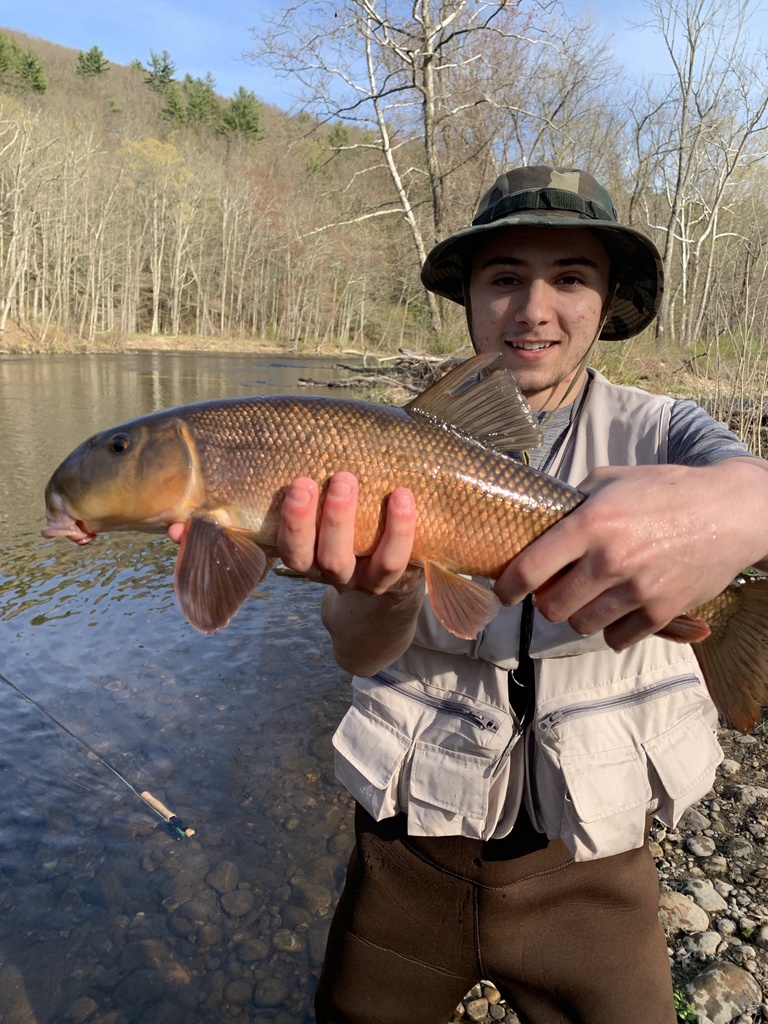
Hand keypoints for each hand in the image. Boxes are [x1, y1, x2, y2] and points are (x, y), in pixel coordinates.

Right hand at [166, 472, 418, 594]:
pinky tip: (402, 495)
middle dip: (297, 521)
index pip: (244, 545)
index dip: (214, 535)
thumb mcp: (298, 518)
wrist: (387, 596)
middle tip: (300, 483)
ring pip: (340, 559)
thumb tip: (175, 520)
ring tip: (345, 479)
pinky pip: (392, 560)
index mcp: (286, 550)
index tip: (198, 514)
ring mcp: (352, 576)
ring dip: (340, 521)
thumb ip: (253, 508)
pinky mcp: (389, 577)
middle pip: (300, 555)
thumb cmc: (339, 530)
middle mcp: (315, 568)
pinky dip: (400, 530)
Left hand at [493, 461, 766, 650]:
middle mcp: (609, 559)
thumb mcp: (611, 480)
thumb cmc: (665, 490)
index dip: (508, 587)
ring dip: (580, 615)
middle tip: (556, 590)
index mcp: (590, 523)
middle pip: (551, 607)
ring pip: (581, 625)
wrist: (729, 511)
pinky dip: (614, 629)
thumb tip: (538, 521)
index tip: (503, 593)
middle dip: (547, 601)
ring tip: (591, 597)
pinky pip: (617, 638)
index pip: (529, 568)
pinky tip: (620, 608)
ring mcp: (637, 590)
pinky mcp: (661, 612)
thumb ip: (572, 502)